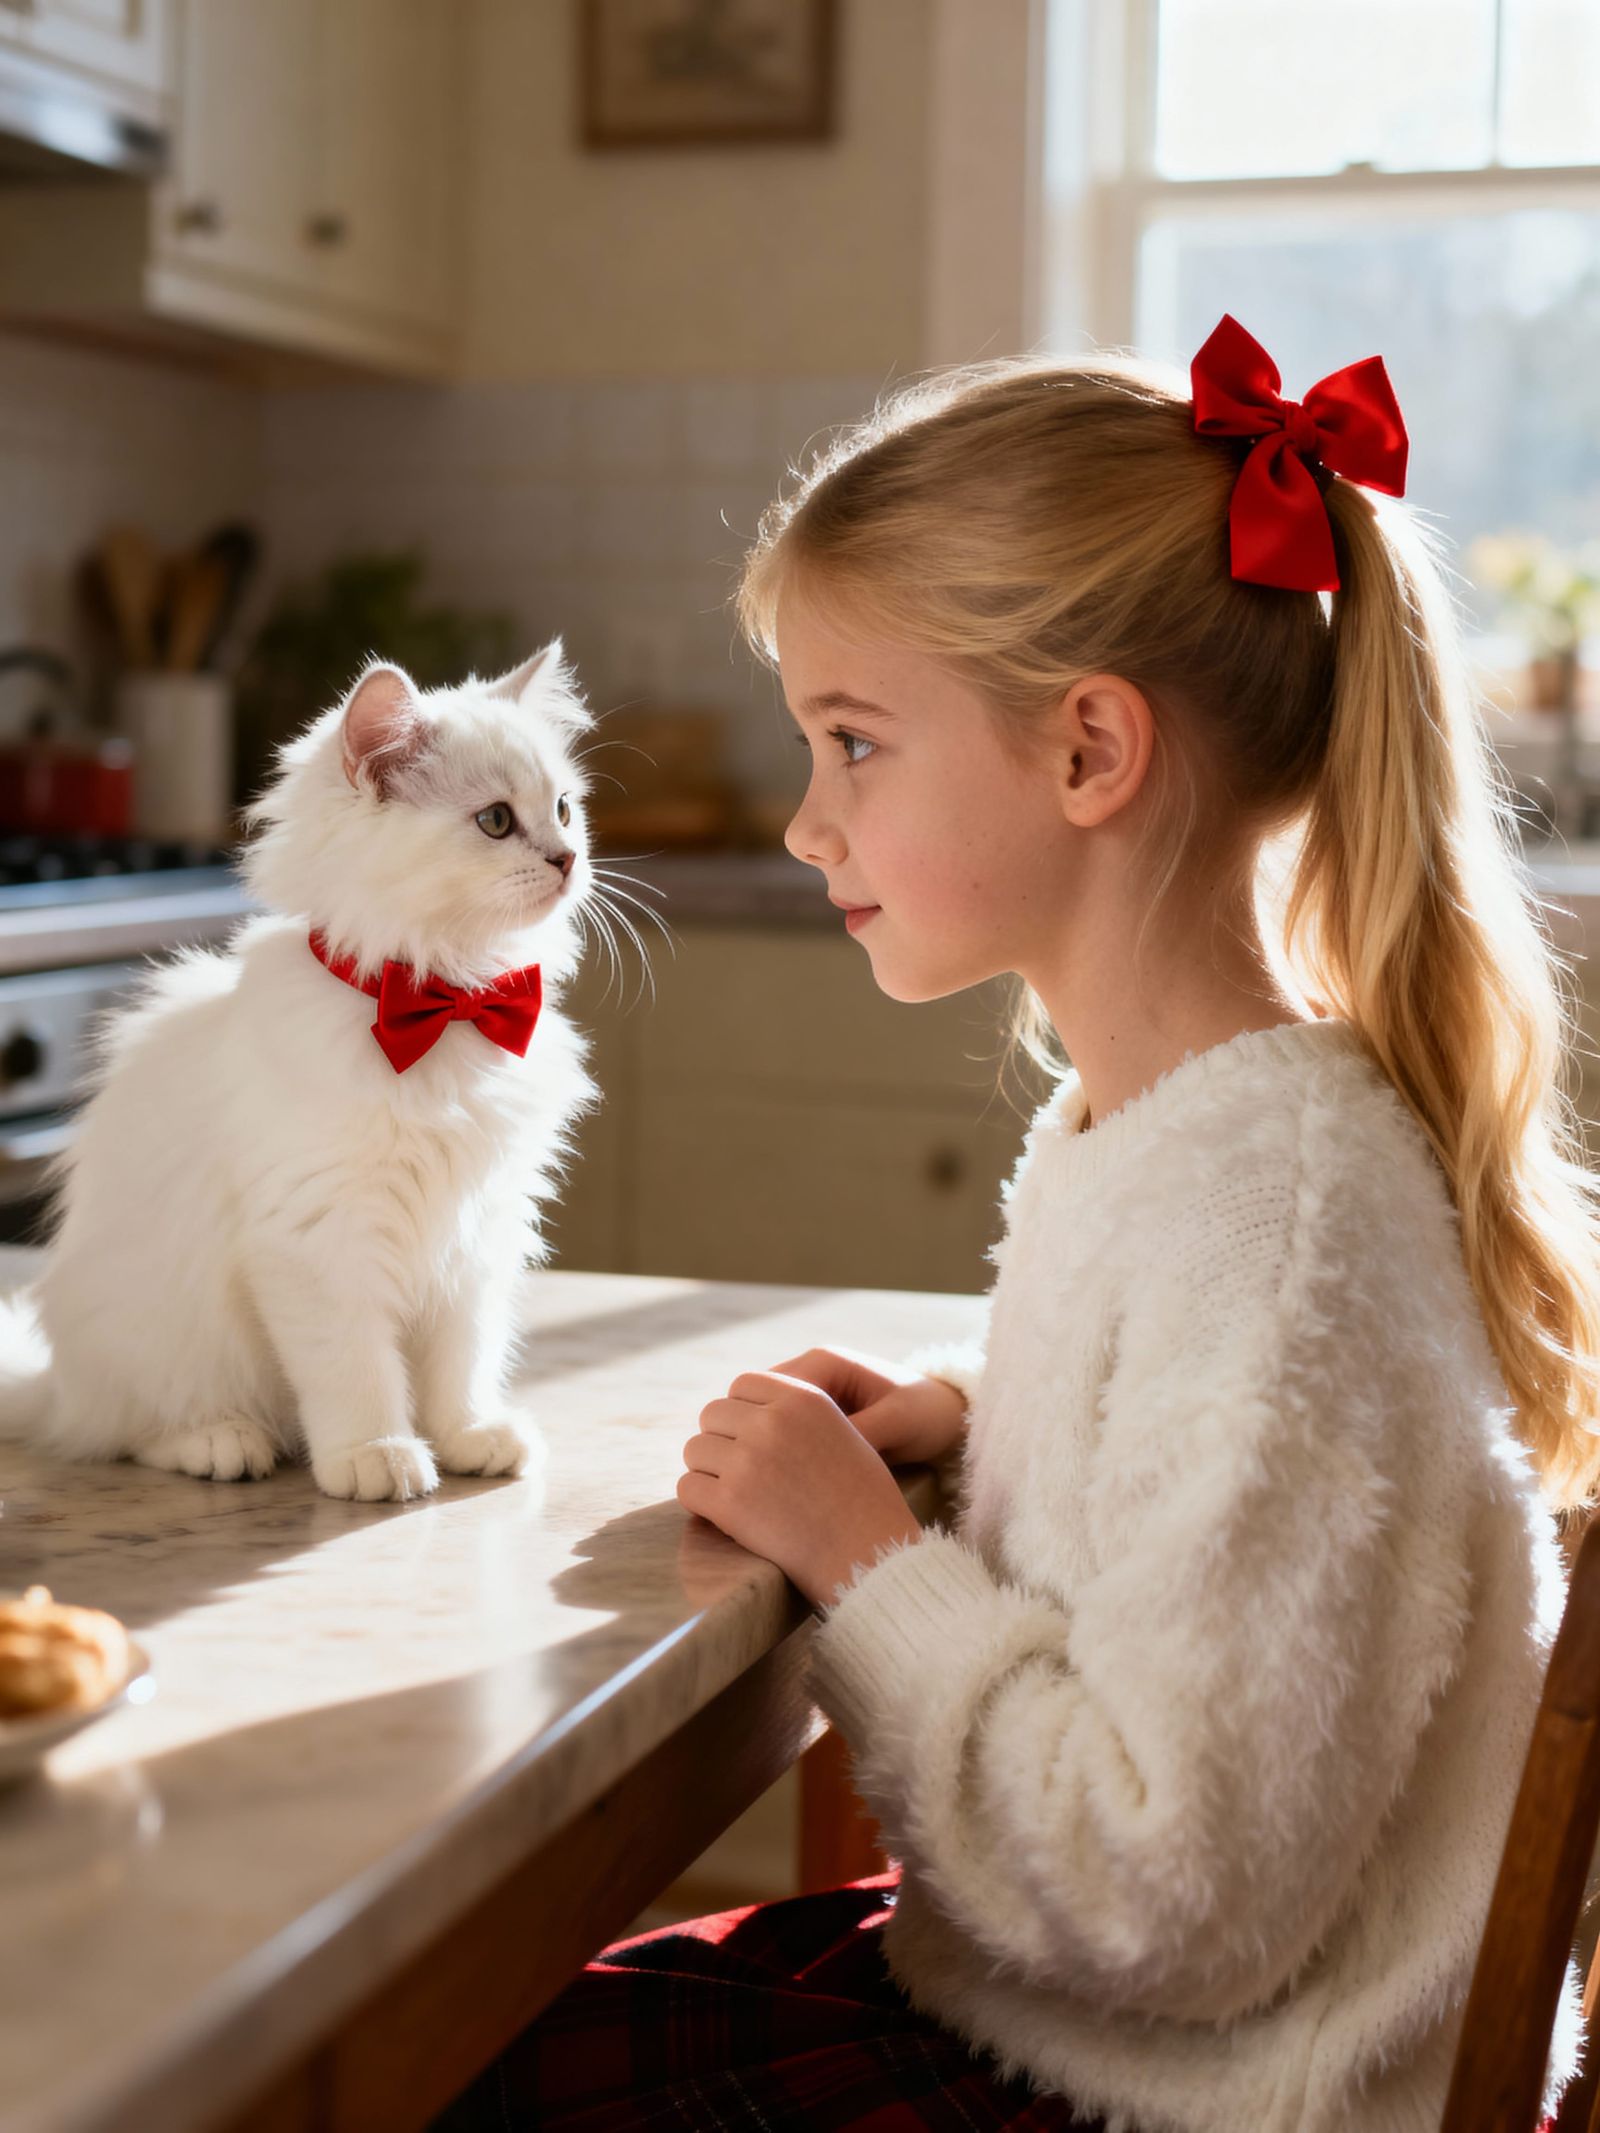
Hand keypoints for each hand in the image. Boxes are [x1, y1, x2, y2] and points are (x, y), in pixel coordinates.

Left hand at [679, 1369, 924, 1612]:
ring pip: (694, 1450)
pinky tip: (723, 1515)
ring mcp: (747, 1462)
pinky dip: (700, 1502)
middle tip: (739, 1471)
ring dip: (708, 1471)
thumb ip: (798, 1415)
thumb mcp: (843, 1433)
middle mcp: (771, 1423)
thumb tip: (748, 1413)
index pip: (742, 1384)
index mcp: (802, 1399)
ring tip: (735, 1494)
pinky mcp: (729, 1503)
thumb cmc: (862, 1500)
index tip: (750, 1437)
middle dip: (721, 1440)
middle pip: (712, 1414)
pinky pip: (688, 1488)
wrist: (868, 1556)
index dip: (741, 1411)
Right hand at [769, 1346, 969, 1467]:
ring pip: (766, 1419)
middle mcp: (810, 1371)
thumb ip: (857, 1435)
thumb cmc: (925, 1414)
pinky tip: (784, 1480)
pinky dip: (782, 1451)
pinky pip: (784, 1430)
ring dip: (768, 1447)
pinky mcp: (815, 1415)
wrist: (948, 1414)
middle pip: (757, 1404)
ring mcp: (810, 1394)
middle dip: (756, 1438)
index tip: (763, 1466)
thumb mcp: (894, 1424)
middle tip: (759, 1478)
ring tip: (769, 1484)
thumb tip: (815, 1460)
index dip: (757, 1426)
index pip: (765, 1389)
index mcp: (824, 1362)